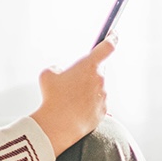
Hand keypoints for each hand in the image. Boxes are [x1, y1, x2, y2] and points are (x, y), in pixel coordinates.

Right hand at [30, 36, 115, 156]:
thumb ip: (57, 69)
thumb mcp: (47, 75)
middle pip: (96, 71)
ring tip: (68, 102)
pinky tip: (74, 112)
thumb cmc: (52, 98)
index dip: (112, 38)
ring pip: (95, 89)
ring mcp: (103, 96)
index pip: (107, 47)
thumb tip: (61, 73)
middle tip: (70, 85)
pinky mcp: (103, 111)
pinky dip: (86, 106)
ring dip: (85, 92)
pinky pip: (96, 104)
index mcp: (88, 66)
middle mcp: (100, 79)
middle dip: (85, 76)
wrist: (58, 125)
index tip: (114, 35)